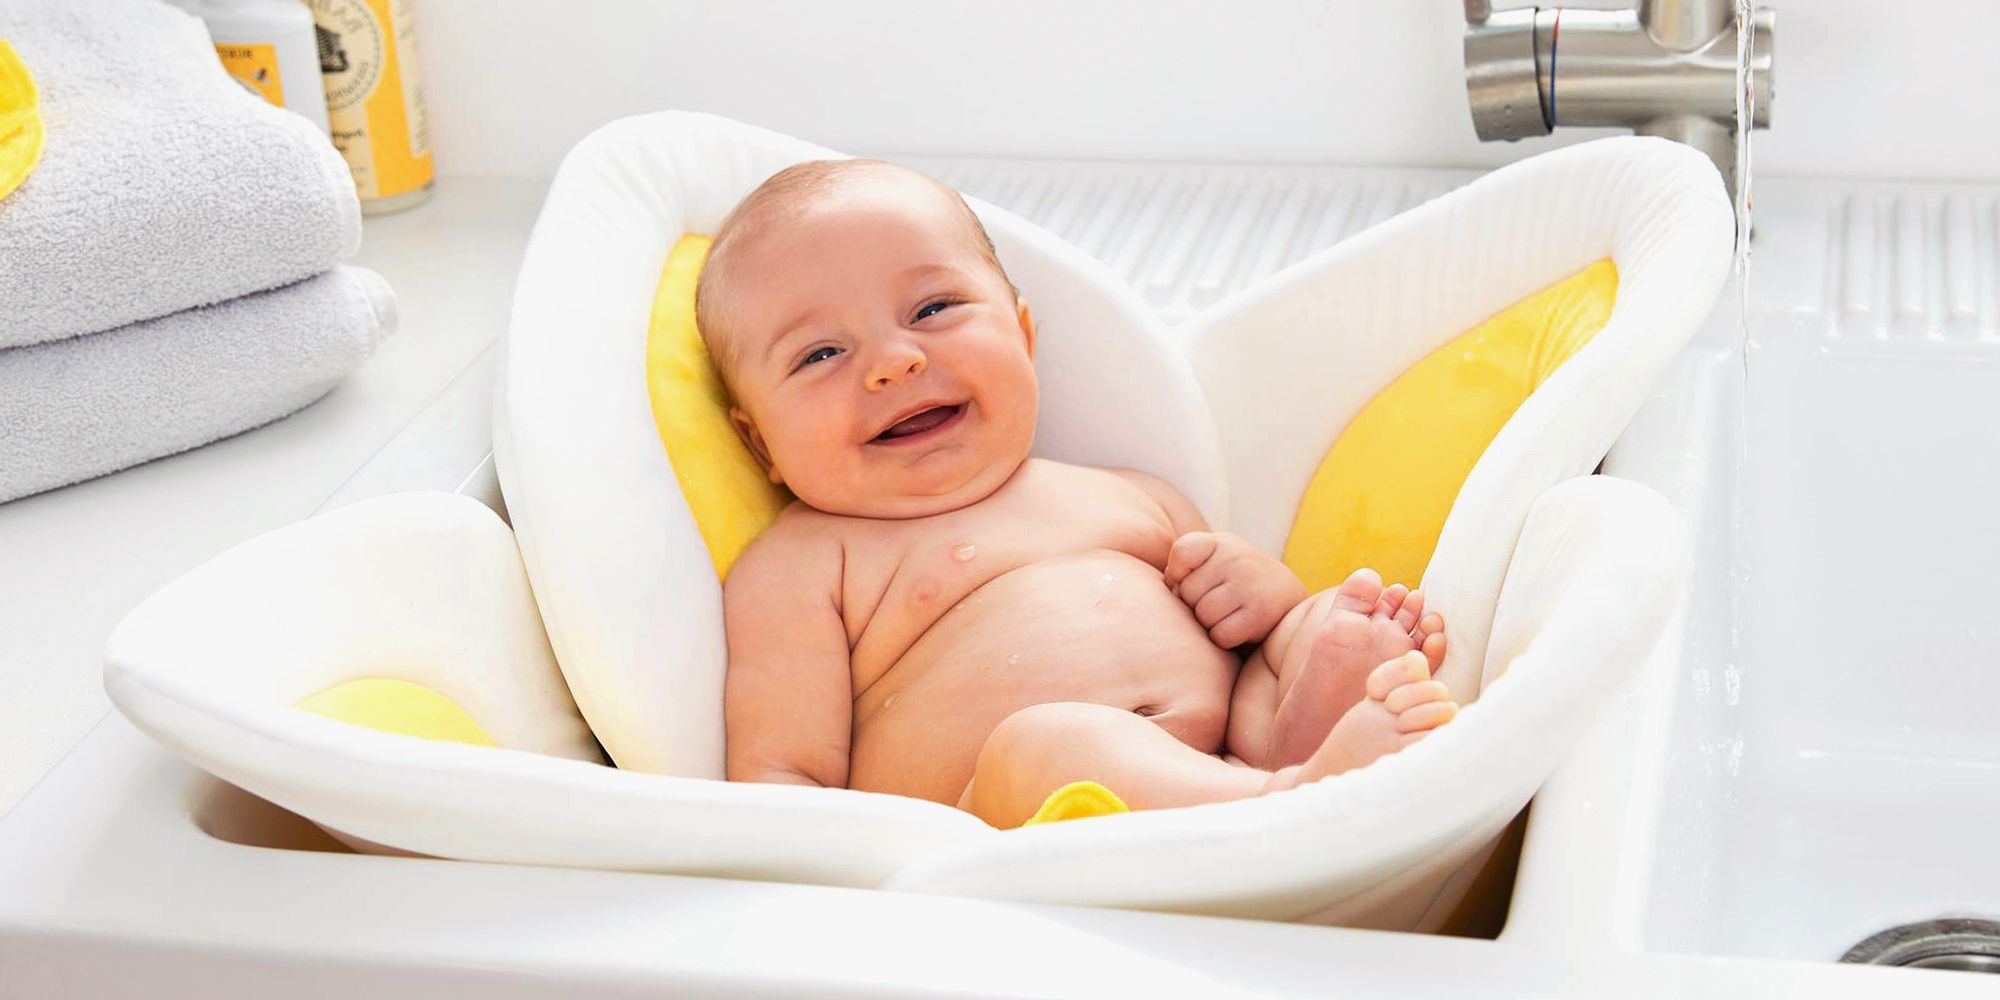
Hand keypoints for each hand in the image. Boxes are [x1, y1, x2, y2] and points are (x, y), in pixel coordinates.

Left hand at [1162, 531, 1308, 649]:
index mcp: (1221, 542)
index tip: (1192, 579)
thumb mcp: (1214, 562)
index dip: (1178, 574)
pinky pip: (1221, 635)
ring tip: (1230, 614)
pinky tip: (1240, 627)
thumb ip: (1184, 567)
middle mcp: (1237, 557)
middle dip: (1195, 604)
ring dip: (1211, 624)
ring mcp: (1250, 584)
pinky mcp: (1260, 613)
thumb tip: (1171, 590)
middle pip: (1187, 592)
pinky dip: (1225, 639)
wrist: (1286, 598)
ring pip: (1203, 616)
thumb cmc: (1236, 582)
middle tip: (1220, 602)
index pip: (1182, 552)